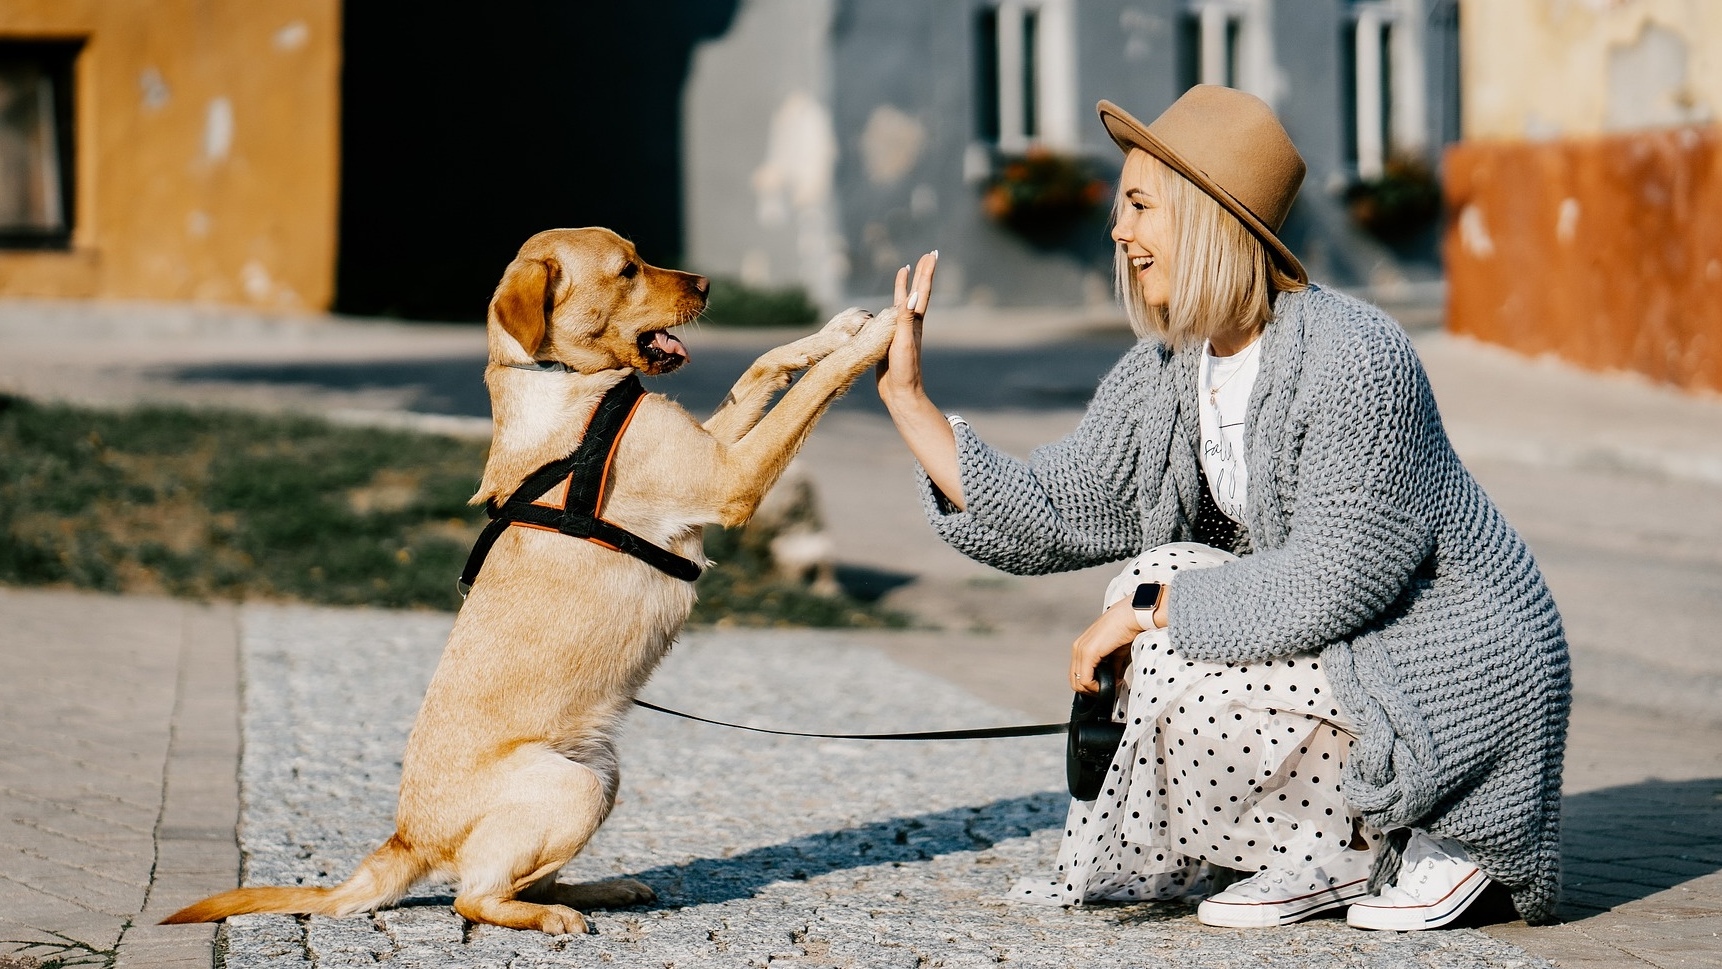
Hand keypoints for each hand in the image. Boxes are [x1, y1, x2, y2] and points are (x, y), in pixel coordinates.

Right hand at [875, 251, 937, 406]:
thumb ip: (906, 319)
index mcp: (915, 322)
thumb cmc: (904, 370)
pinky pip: (889, 316)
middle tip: (928, 255)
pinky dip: (890, 305)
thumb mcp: (904, 343)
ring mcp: (901, 331)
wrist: (900, 394)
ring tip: (906, 270)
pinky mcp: (889, 339)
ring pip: (903, 302)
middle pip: (917, 292)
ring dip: (906, 286)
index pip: (922, 292)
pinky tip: (887, 303)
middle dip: (922, 273)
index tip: (932, 254)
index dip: (926, 272)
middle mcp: (910, 323)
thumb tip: (914, 296)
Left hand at [1070, 599, 1147, 692]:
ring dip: (1095, 689)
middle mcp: (1078, 648)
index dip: (1091, 685)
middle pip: (1075, 681)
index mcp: (1082, 646)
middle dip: (1092, 690)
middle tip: (1108, 689)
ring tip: (1112, 684)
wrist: (1132, 616)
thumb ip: (1111, 667)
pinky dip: (1098, 686)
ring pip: (1078, 682)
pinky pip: (1085, 679)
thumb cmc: (1126, 629)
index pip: (1077, 674)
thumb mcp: (1116, 653)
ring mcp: (1081, 650)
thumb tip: (1112, 680)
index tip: (1108, 685)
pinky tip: (1112, 682)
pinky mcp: (1088, 653)